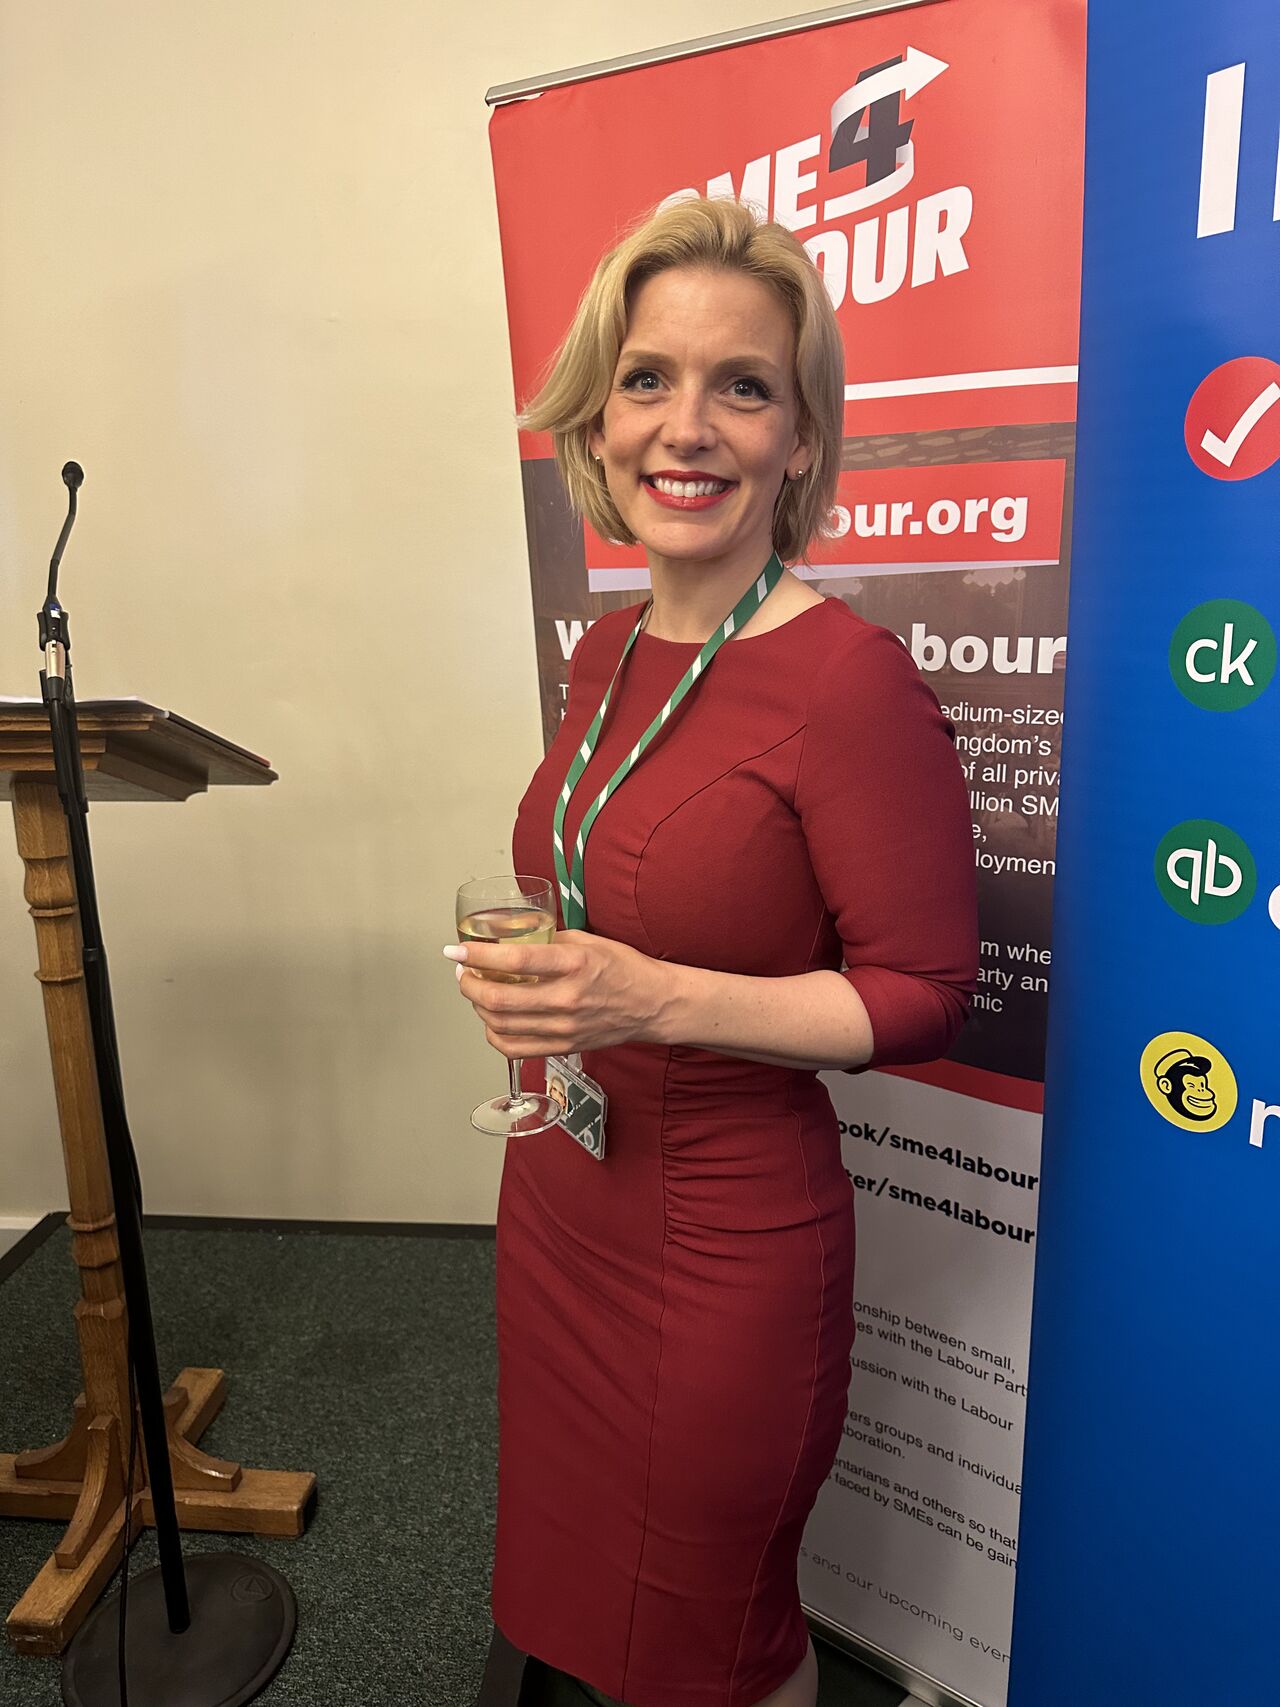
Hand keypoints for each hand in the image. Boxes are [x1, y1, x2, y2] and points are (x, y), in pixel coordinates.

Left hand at [448, 929, 670, 1059]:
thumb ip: (548, 941)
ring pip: (501, 1025)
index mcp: (574, 964)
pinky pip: (514, 1048)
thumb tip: (511, 940)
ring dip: (477, 1007)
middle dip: (468, 984)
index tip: (457, 950)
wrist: (653, 1004)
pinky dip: (493, 1034)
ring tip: (474, 992)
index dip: (477, 956)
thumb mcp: (588, 940)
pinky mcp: (564, 1046)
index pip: (514, 961)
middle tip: (462, 972)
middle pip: (499, 999)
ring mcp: (564, 1027)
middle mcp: (567, 998)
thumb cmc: (624, 968)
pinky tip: (491, 1020)